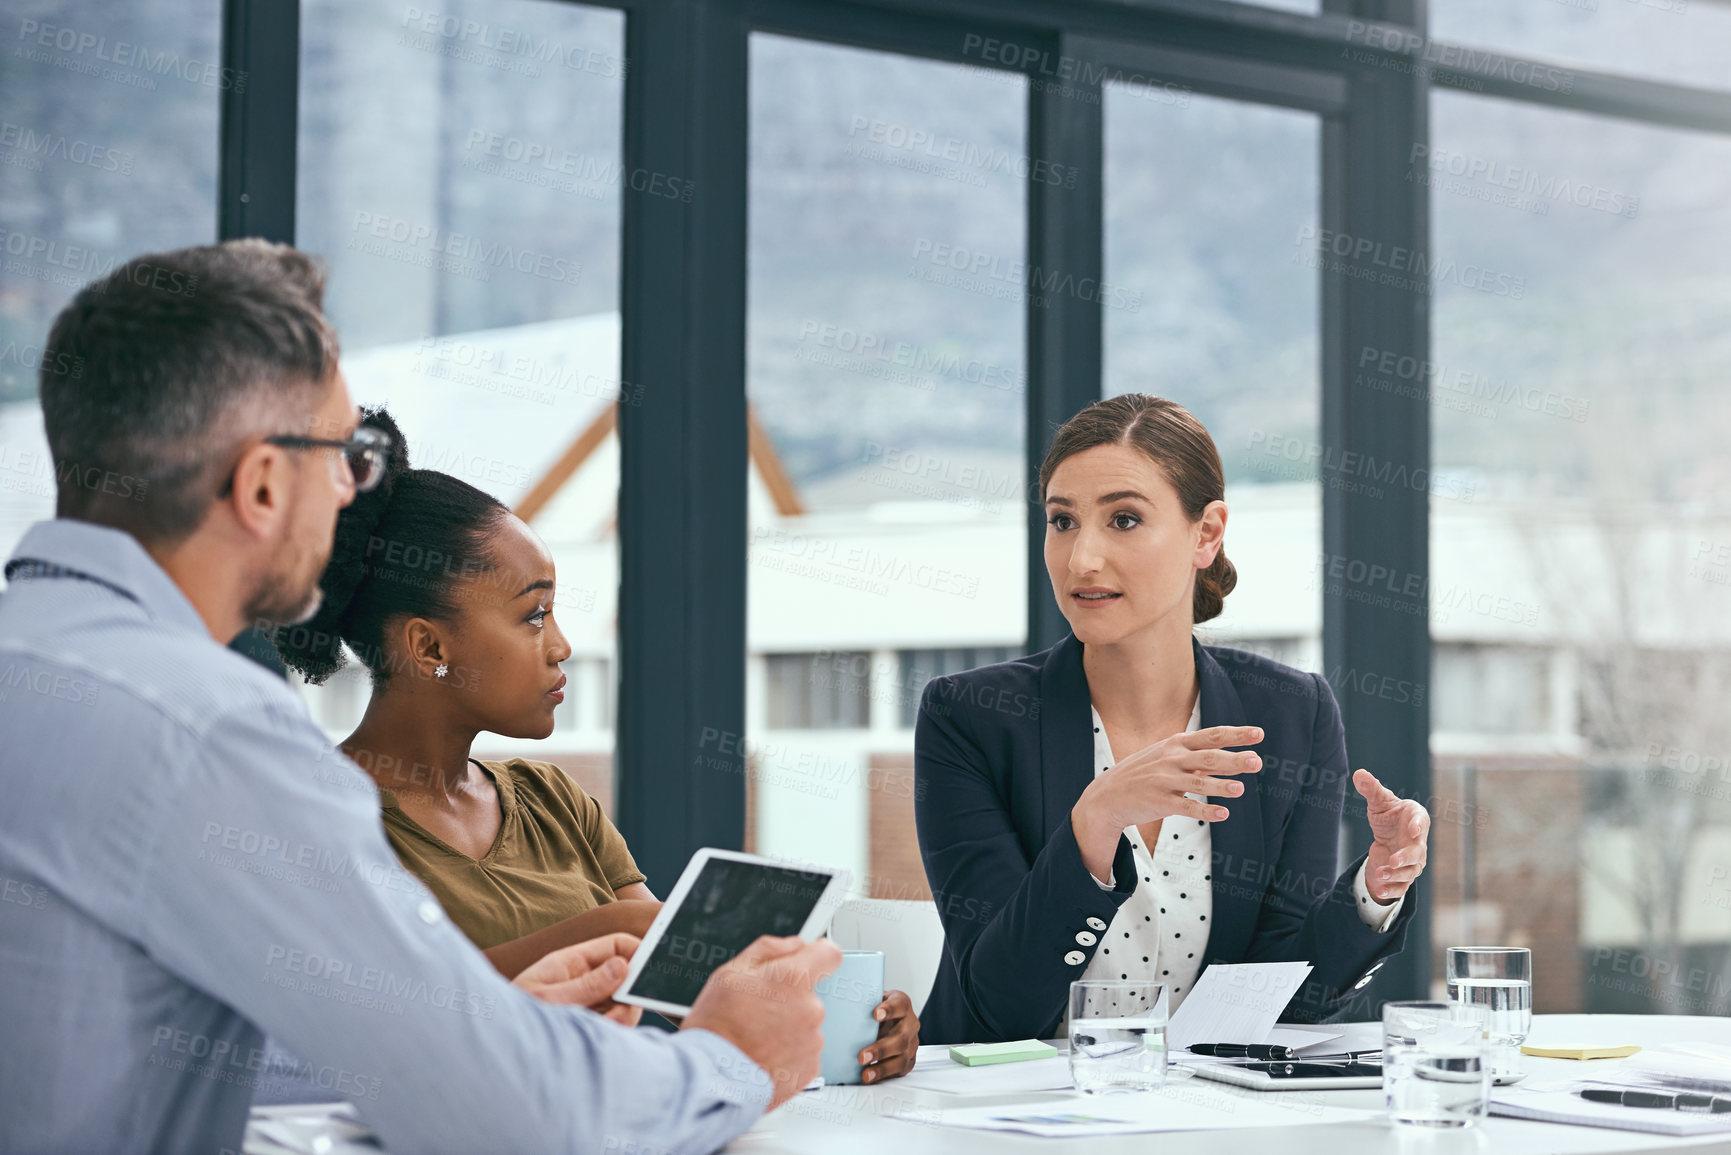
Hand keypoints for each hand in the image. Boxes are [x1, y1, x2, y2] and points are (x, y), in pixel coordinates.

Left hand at [512, 932, 642, 1026]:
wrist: (494, 1049)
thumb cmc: (512, 1019)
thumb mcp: (549, 999)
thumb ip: (587, 984)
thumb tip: (623, 965)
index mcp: (571, 962)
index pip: (615, 944)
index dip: (637, 952)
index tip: (652, 970)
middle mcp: (582, 979)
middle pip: (625, 976)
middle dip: (630, 994)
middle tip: (622, 1011)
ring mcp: (586, 1002)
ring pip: (623, 1003)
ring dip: (622, 1016)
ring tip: (602, 1028)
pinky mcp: (588, 1024)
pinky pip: (614, 1023)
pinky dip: (613, 1030)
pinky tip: (597, 1037)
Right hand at [683, 935, 841, 1110]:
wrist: (712, 1080)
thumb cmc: (716, 1029)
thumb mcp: (729, 973)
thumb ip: (767, 950)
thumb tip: (793, 945)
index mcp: (793, 979)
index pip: (828, 954)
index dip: (816, 955)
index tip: (806, 962)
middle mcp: (810, 1009)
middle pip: (809, 994)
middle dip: (788, 999)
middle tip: (757, 1012)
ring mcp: (812, 1041)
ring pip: (805, 1024)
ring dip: (787, 1028)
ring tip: (756, 1038)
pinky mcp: (810, 1068)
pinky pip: (803, 1051)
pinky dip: (788, 1053)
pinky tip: (763, 1055)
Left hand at [858, 989, 918, 1082]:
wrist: (890, 1020)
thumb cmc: (877, 1010)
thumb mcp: (871, 1000)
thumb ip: (860, 1004)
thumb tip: (832, 1006)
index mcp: (902, 1005)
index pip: (900, 1005)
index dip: (889, 1010)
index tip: (875, 1014)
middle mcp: (910, 1024)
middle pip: (901, 1038)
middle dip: (881, 1049)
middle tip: (862, 1056)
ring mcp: (911, 1044)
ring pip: (901, 1058)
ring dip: (882, 1068)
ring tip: (865, 1074)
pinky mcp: (908, 1060)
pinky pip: (898, 1070)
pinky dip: (884, 1075)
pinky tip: (871, 1077)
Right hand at [1071, 724, 1263, 882]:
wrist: (1109, 795)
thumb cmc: (1145, 774)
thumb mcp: (1168, 757)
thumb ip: (1201, 758)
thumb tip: (1236, 758)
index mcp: (1176, 744)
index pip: (1211, 736)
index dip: (1236, 735)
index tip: (1259, 734)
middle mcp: (1172, 759)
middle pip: (1208, 757)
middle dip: (1233, 759)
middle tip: (1257, 762)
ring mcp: (1165, 780)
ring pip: (1198, 782)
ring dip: (1221, 786)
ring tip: (1241, 790)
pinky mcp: (1160, 802)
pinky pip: (1186, 806)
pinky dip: (1205, 810)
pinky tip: (1222, 814)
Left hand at [1356, 769, 1429, 902]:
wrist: (1388, 837)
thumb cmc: (1389, 816)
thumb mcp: (1379, 802)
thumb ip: (1371, 789)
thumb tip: (1358, 773)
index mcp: (1416, 818)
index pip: (1421, 820)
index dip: (1419, 824)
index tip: (1413, 828)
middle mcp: (1419, 842)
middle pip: (1417, 853)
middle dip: (1406, 858)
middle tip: (1394, 860)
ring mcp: (1413, 861)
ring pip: (1409, 872)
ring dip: (1395, 875)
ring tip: (1380, 874)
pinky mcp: (1404, 876)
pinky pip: (1401, 886)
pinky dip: (1392, 890)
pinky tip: (1379, 890)